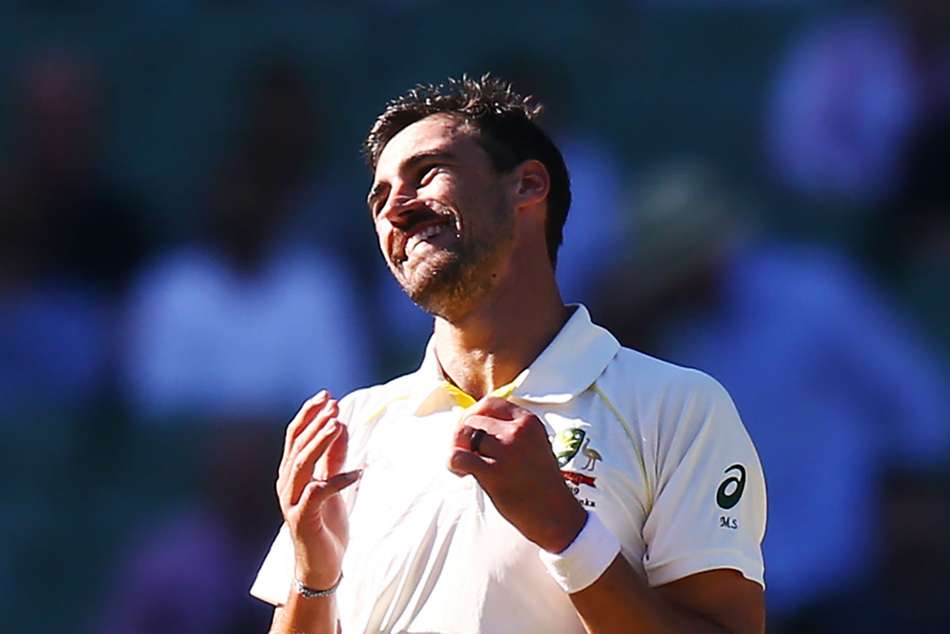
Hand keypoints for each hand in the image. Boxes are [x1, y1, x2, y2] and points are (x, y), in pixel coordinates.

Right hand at [276, 390, 360, 588]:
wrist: (322, 565)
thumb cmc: (326, 524)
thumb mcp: (333, 484)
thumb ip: (334, 457)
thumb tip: (341, 425)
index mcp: (291, 473)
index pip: (295, 436)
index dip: (309, 414)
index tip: (328, 396)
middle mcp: (286, 484)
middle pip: (297, 445)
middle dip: (315, 422)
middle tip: (334, 405)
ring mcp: (291, 501)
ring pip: (302, 464)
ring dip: (320, 443)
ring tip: (337, 424)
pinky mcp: (302, 518)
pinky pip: (318, 493)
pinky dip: (338, 480)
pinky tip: (357, 471)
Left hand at [448, 397, 586, 552]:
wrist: (555, 514)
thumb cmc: (542, 482)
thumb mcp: (535, 445)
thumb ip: (510, 431)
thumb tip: (474, 423)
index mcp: (529, 422)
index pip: (491, 403)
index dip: (474, 413)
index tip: (470, 428)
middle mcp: (518, 432)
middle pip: (474, 419)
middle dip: (463, 434)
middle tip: (465, 451)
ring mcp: (506, 451)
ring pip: (466, 436)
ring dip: (458, 449)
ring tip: (465, 465)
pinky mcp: (494, 472)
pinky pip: (459, 457)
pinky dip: (453, 463)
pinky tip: (463, 473)